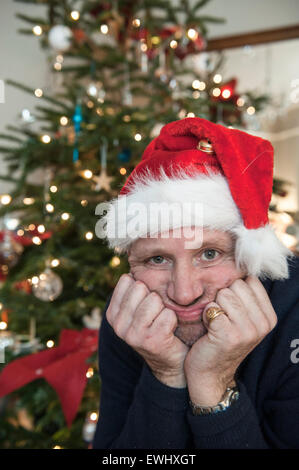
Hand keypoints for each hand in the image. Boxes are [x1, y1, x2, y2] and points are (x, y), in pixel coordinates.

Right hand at [106, 273, 188, 387]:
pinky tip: (169, 331)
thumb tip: (133, 268)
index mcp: (113, 314)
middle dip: (153, 297)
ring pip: (154, 300)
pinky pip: (168, 314)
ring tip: (161, 322)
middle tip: (155, 315)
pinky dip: (173, 320)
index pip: (127, 280)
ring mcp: (134, 335)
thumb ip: (133, 290)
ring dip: (163, 308)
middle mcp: (119, 325)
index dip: (143, 288)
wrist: (170, 361)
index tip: (145, 304)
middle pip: (141, 287)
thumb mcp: (138, 309)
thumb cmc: (157, 326)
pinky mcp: (152, 341)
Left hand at [184, 276, 277, 405]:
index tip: (231, 310)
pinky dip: (206, 315)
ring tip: (216, 323)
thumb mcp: (243, 318)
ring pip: (224, 294)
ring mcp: (247, 330)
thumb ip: (246, 296)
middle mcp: (262, 324)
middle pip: (237, 285)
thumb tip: (243, 266)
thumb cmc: (221, 339)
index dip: (234, 290)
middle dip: (223, 297)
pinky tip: (209, 329)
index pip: (250, 281)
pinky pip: (212, 307)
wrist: (209, 374)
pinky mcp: (228, 335)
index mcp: (268, 317)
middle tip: (222, 318)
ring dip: (214, 306)